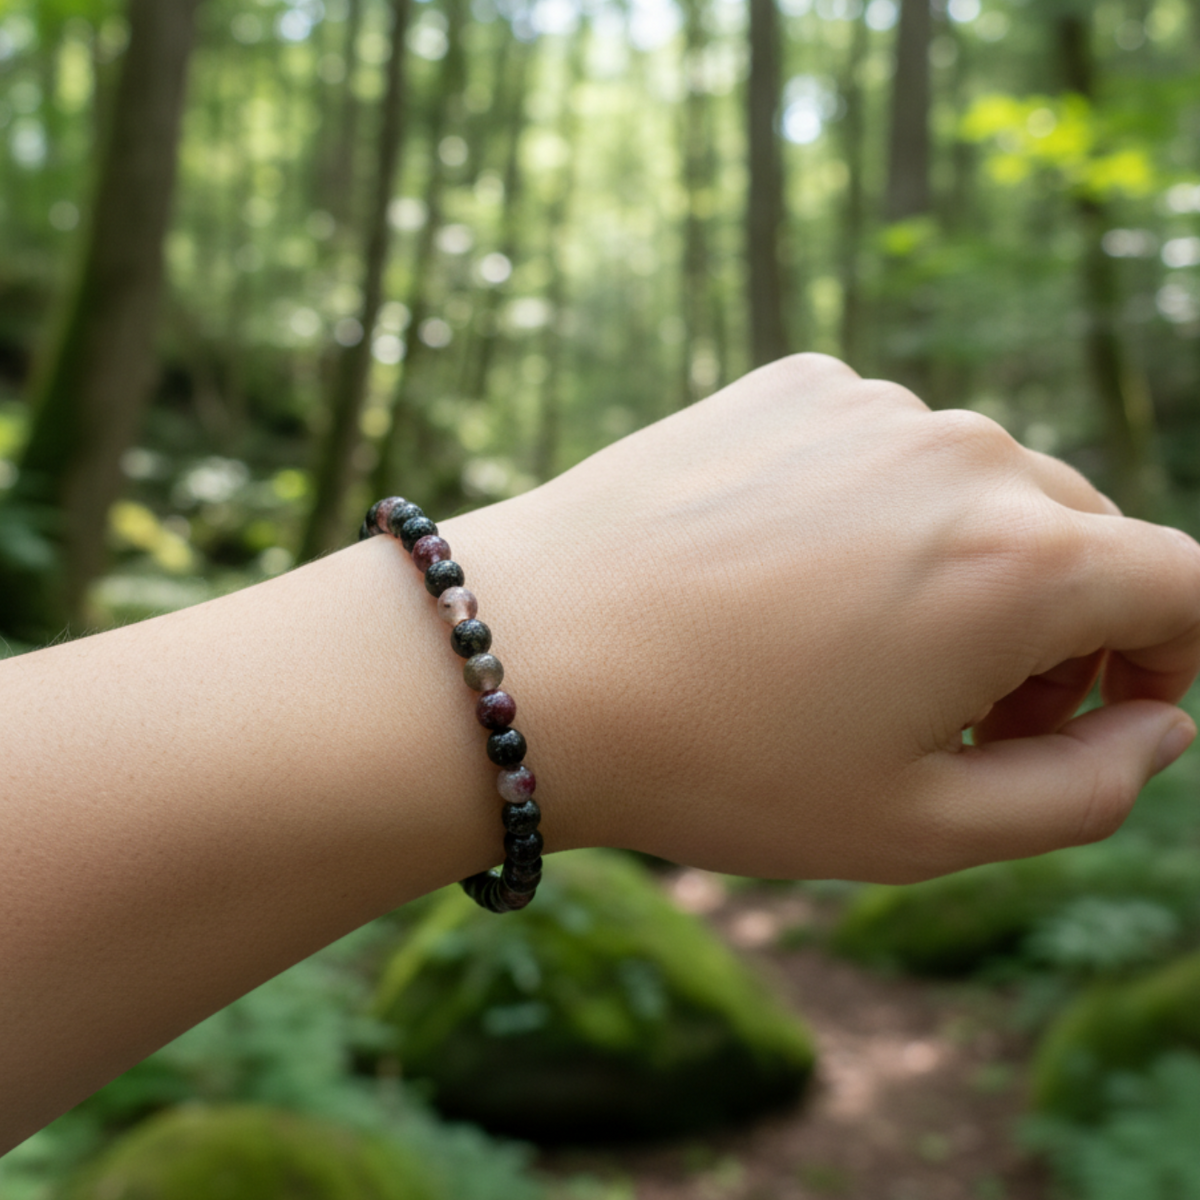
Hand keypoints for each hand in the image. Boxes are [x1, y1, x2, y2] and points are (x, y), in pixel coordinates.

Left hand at [445, 354, 1199, 881]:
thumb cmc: (717, 762)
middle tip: (972, 716)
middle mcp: (963, 453)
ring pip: (983, 487)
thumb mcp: (921, 828)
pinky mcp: (789, 385)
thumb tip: (1159, 725)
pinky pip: (885, 448)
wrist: (525, 661)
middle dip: (1067, 630)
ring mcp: (869, 406)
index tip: (1097, 714)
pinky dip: (880, 510)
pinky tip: (793, 576)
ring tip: (867, 650)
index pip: (1185, 586)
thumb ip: (1086, 791)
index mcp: (1021, 561)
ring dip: (970, 565)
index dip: (1169, 659)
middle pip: (1086, 536)